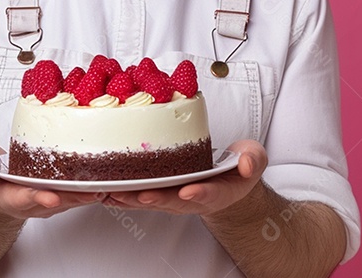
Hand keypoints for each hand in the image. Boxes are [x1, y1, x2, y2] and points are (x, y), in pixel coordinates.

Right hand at [0, 141, 101, 220]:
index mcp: (9, 194)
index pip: (23, 199)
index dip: (37, 197)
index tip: (50, 196)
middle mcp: (33, 200)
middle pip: (57, 200)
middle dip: (73, 197)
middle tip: (91, 191)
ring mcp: (50, 197)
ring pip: (73, 196)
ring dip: (90, 191)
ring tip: (107, 182)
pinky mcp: (64, 190)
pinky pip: (80, 188)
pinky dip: (93, 182)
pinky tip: (109, 173)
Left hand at [104, 140, 266, 216]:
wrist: (229, 180)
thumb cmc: (239, 167)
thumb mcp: (253, 160)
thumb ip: (252, 161)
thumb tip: (247, 164)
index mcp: (217, 190)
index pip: (208, 194)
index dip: (199, 193)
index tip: (188, 191)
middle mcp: (193, 197)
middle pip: (173, 201)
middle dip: (156, 199)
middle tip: (141, 196)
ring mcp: (176, 197)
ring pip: (153, 200)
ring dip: (133, 199)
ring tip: (115, 194)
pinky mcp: (162, 192)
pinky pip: (142, 195)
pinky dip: (125, 195)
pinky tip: (107, 191)